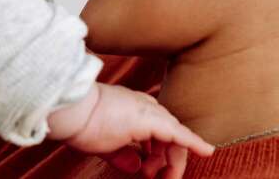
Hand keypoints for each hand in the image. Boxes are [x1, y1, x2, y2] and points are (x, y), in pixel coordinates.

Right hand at [50, 83, 213, 178]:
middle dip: (168, 160)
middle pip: (169, 135)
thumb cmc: (81, 125)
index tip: (151, 172)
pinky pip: (178, 135)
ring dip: (174, 161)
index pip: (157, 131)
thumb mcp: (105, 145)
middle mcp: (144, 107)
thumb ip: (123, 155)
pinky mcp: (151, 120)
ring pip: (175, 137)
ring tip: (163, 178)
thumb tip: (137, 166)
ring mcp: (149, 112)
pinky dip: (194, 143)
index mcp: (133, 110)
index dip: (158, 154)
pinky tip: (206, 151)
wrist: (72, 111)